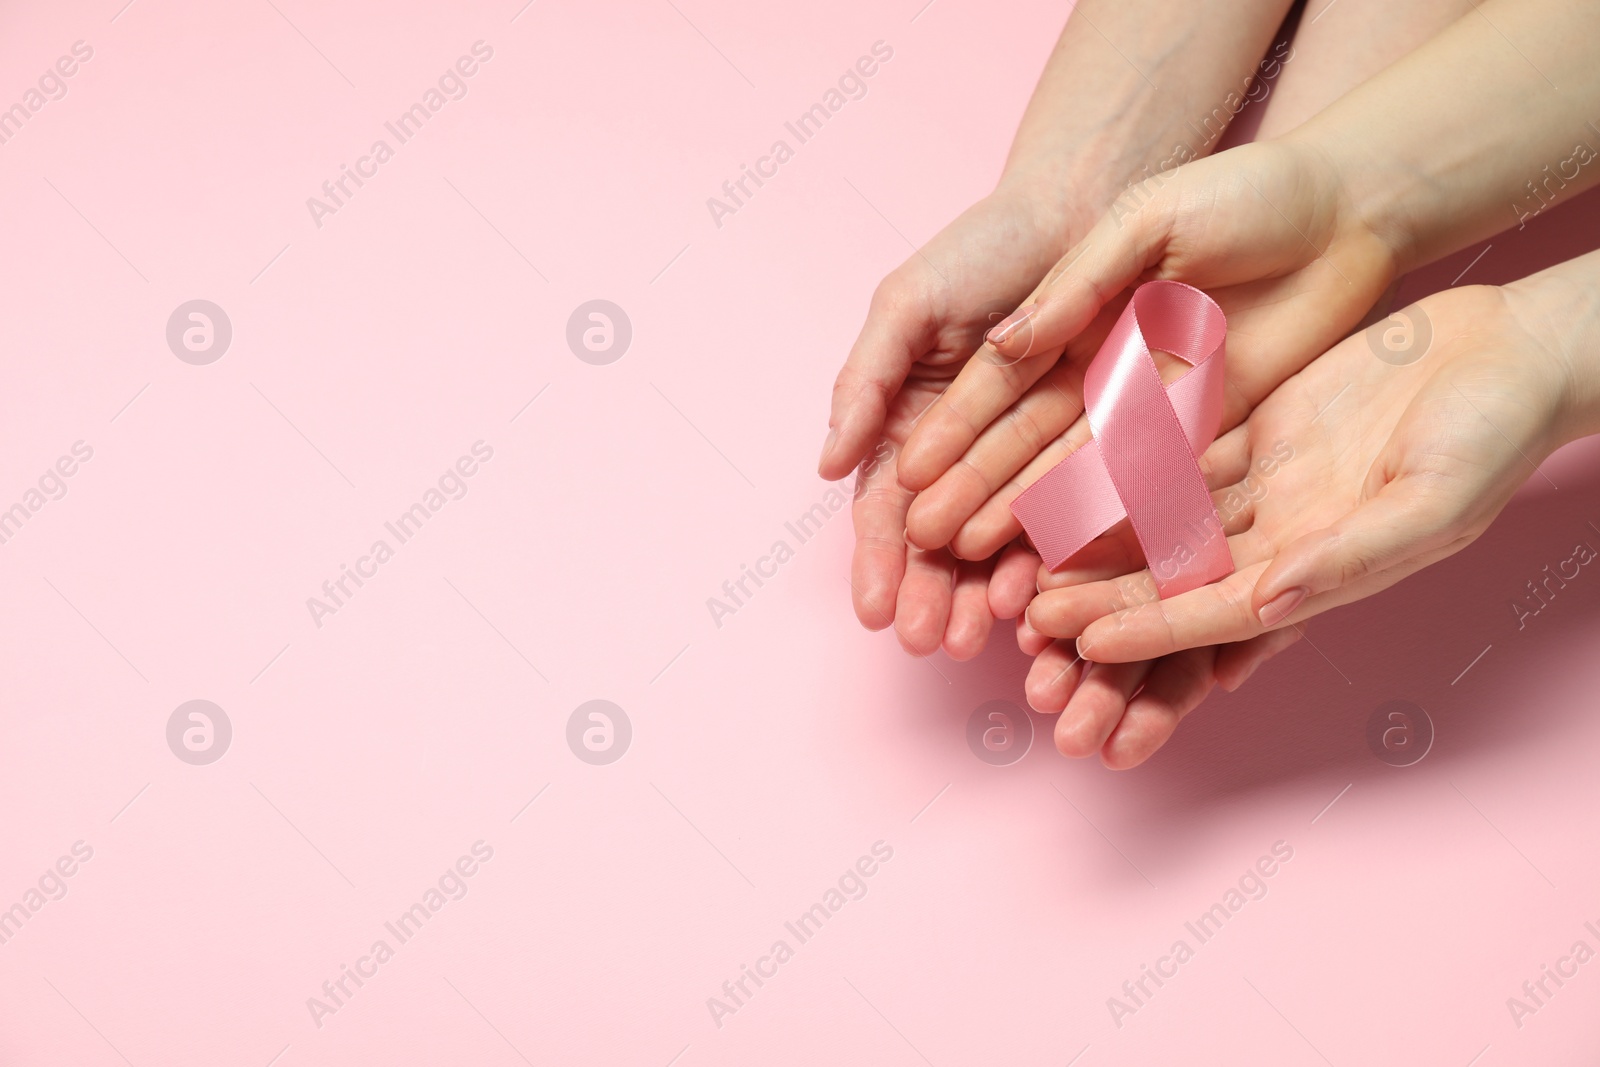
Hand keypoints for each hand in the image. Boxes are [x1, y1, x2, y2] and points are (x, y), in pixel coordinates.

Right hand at [819, 180, 1076, 656]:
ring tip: (986, 640)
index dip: (879, 563)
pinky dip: (1055, 558)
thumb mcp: (906, 306)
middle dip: (933, 596)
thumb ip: (864, 382)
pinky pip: (1071, 516)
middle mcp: (966, 455)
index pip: (888, 510)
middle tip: (934, 641)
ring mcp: (1030, 459)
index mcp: (912, 426)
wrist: (1082, 205)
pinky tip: (1048, 596)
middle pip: (942, 544)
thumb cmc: (982, 249)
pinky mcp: (1093, 452)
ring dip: (988, 596)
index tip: (876, 613)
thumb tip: (824, 465)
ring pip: (1003, 544)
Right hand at [894, 139, 1397, 564]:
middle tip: (929, 545)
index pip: (997, 389)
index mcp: (1071, 316)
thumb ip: (1074, 285)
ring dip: (1030, 520)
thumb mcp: (1141, 220)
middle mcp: (1100, 369)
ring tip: (980, 568)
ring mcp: (1153, 404)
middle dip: (976, 497)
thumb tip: (1003, 347)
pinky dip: (1111, 519)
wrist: (1344, 207)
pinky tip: (1070, 558)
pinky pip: (1153, 482)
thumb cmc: (1237, 192)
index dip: (953, 437)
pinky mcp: (1210, 428)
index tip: (908, 483)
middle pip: (1026, 444)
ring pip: (1078, 473)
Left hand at [1025, 279, 1582, 763]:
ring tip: (1022, 552)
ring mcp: (1265, 484)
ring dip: (1095, 540)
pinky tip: (1064, 472)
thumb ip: (1350, 556)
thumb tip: (1270, 598)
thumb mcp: (1434, 501)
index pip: (1215, 609)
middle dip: (1100, 600)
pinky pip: (1174, 452)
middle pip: (1173, 577)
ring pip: (1161, 519)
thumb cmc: (1496, 433)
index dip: (1148, 627)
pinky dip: (1120, 465)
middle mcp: (1281, 535)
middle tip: (1024, 618)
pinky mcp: (1255, 430)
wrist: (1511, 353)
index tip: (1082, 644)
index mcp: (1322, 567)